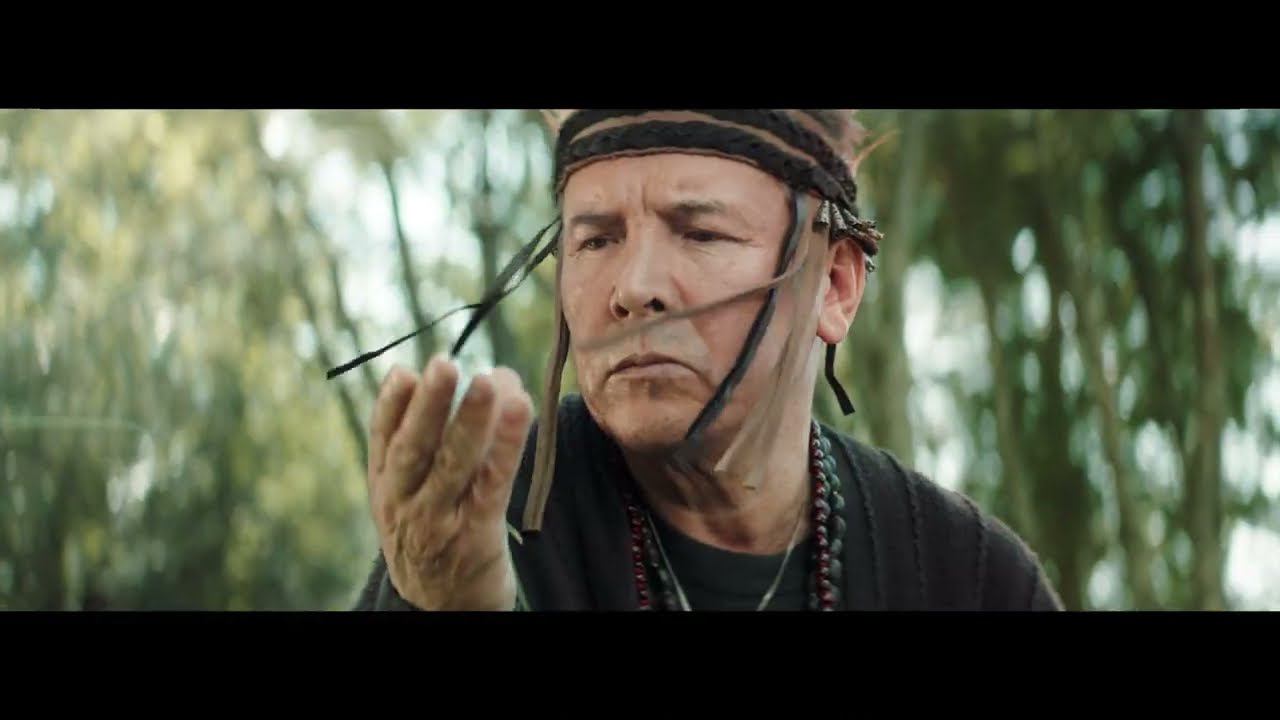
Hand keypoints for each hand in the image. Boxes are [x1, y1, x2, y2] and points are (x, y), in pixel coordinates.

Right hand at [367, 355, 532, 610]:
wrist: (442, 606)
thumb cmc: (433, 531)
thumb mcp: (410, 492)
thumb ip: (426, 441)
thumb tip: (462, 375)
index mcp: (385, 486)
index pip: (384, 438)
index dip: (391, 404)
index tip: (404, 371)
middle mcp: (405, 503)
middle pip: (414, 448)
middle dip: (429, 405)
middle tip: (443, 364)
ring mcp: (439, 521)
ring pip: (454, 464)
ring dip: (470, 420)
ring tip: (485, 381)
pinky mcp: (477, 534)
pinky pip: (493, 484)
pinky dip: (507, 445)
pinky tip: (519, 411)